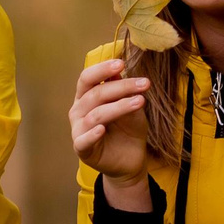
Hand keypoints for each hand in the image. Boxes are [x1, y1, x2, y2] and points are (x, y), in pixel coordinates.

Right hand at [71, 58, 154, 208]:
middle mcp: (78, 110)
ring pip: (96, 115)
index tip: (121, 63)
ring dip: (119, 107)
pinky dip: (92, 134)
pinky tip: (102, 129)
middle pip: (95, 94)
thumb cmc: (128, 130)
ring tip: (140, 102)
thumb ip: (124, 92)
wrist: (130, 160)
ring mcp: (78, 129)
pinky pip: (84, 140)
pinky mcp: (82, 149)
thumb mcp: (131, 107)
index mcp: (87, 96)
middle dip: (121, 87)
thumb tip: (119, 71)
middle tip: (145, 84)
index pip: (88, 78)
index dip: (102, 69)